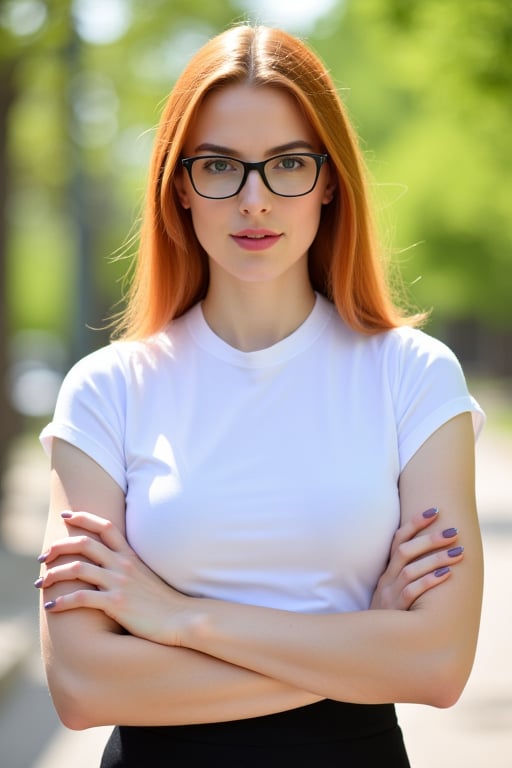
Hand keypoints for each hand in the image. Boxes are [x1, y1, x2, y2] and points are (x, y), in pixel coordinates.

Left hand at [36, 511, 188, 644]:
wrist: (181, 619)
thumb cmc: (163, 602)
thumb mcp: (146, 575)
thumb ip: (128, 567)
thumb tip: (110, 565)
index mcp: (130, 555)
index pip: (105, 526)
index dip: (84, 517)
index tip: (67, 515)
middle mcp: (123, 564)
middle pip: (85, 543)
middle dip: (59, 546)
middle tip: (43, 557)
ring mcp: (120, 583)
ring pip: (78, 568)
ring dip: (54, 574)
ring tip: (41, 583)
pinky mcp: (116, 604)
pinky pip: (81, 597)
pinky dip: (62, 601)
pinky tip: (51, 607)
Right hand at [370, 507, 463, 610]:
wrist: (370, 643)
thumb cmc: (387, 615)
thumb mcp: (390, 591)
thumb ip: (404, 573)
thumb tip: (428, 553)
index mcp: (385, 571)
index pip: (398, 540)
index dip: (414, 524)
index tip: (434, 511)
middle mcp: (386, 579)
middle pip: (406, 551)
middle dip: (430, 539)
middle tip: (453, 531)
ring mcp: (390, 595)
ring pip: (411, 570)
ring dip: (435, 559)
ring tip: (458, 551)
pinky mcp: (396, 611)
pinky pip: (412, 592)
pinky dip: (428, 581)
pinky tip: (446, 575)